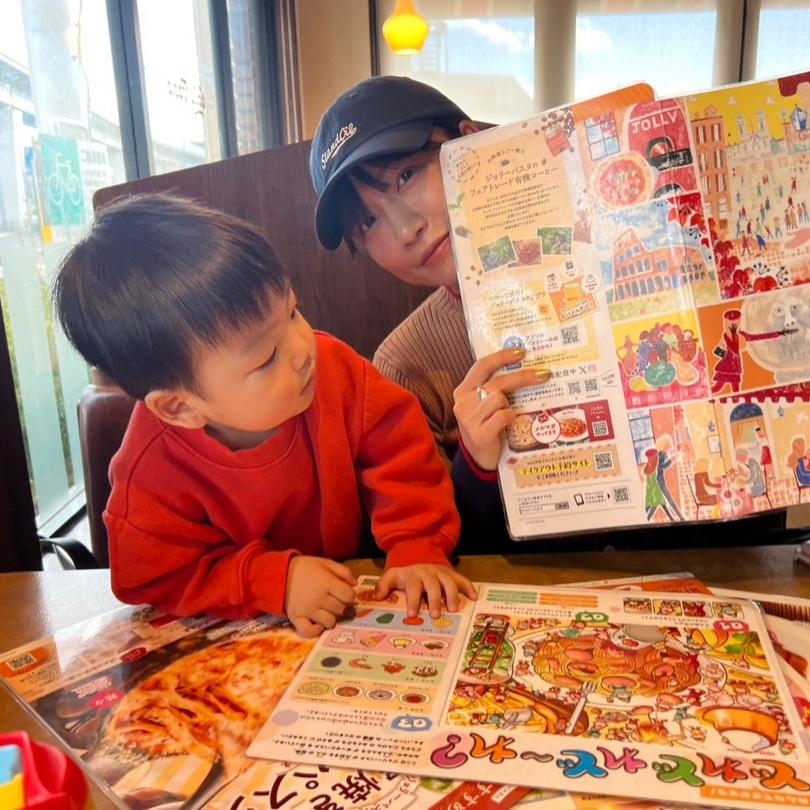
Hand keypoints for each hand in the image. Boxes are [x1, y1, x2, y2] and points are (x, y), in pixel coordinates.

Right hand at [284, 556, 356, 637]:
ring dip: (331, 617)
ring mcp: (307, 610)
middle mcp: (318, 598)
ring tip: (326, 610)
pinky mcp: (296, 619)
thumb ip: (344, 572)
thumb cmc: (306, 567)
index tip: (345, 593)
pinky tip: (317, 622)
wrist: (280, 573)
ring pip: (330, 622)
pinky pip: (310, 632)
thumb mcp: (326, 563)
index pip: (349, 596)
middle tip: (335, 600)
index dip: (350, 595)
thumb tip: (355, 585)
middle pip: (341, 609)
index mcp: (327, 583)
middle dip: (341, 605)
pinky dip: (316, 630)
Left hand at [375, 564, 476, 617]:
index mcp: (413, 576)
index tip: (412, 614)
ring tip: (454, 609)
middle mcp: (429, 574)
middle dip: (435, 600)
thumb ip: (383, 585)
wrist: (419, 554)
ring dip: (452, 595)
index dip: (413, 601)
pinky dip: (469, 587)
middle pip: (433, 586)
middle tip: (436, 615)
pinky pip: (462, 579)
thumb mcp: (392, 576)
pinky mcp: (452, 574)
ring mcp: (442, 573)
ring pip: (448, 583)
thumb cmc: (406, 573)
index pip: (413, 588)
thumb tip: (377, 597)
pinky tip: (474, 597)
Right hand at [453, 348, 551, 469]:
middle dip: (523, 377)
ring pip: (499, 398)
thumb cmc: (486, 427)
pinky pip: (503, 416)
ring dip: (510, 405)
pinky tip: (509, 424)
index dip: (501, 357)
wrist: (477, 459)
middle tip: (544, 374)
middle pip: (496, 382)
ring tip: (509, 415)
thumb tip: (526, 369)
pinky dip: (510, 418)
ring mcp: (469, 419)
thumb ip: (494, 389)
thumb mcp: (484, 405)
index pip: (481, 366)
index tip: (522, 352)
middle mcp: (463, 402)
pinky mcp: (478, 434)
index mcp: (463, 390)